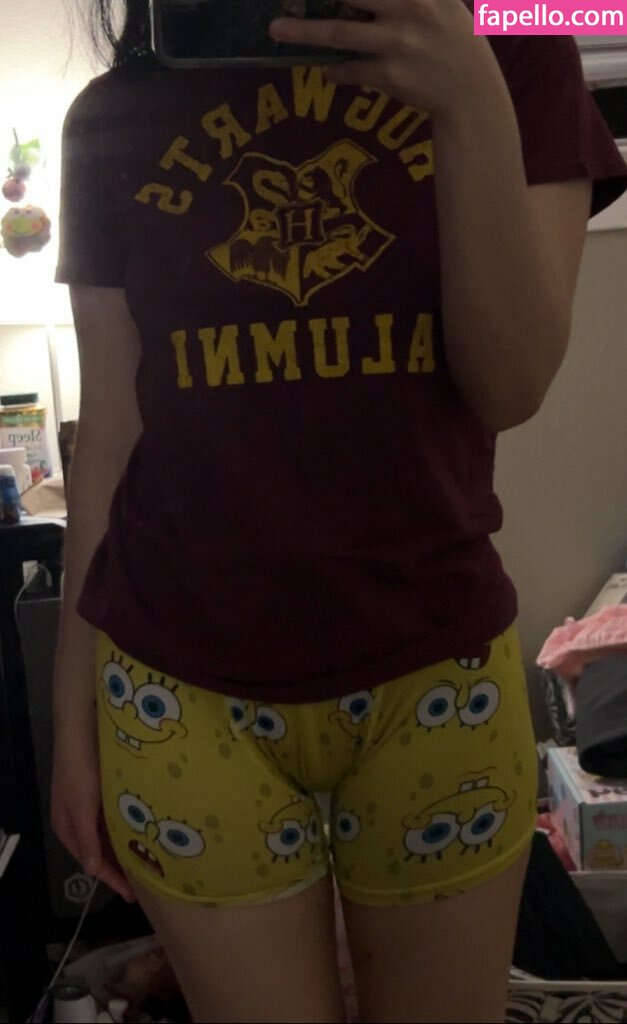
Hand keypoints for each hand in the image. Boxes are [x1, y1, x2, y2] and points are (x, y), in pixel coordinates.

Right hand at [52, 732, 135, 902]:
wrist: (82, 730)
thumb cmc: (79, 770)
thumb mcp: (81, 807)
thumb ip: (86, 839)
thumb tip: (92, 870)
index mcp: (68, 827)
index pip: (91, 862)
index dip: (111, 878)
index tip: (131, 894)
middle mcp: (78, 818)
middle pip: (101, 850)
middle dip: (120, 865)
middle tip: (145, 881)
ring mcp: (91, 804)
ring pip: (110, 834)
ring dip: (125, 846)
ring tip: (148, 860)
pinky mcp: (103, 790)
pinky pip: (115, 817)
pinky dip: (127, 827)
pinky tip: (143, 831)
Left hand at [269, 0, 500, 119]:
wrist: (471, 91)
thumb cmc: (453, 39)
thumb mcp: (441, 1)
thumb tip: (355, 0)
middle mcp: (408, 8)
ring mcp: (397, 42)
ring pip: (339, 31)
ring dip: (304, 30)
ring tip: (275, 28)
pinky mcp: (390, 75)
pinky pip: (350, 69)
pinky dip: (335, 69)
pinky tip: (327, 67)